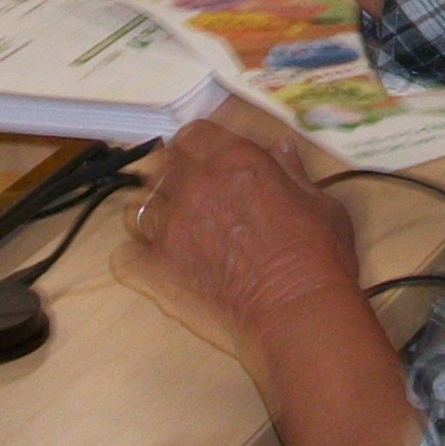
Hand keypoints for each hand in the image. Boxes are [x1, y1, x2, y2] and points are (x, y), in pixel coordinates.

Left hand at [116, 113, 360, 375]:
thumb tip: (281, 147)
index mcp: (235, 160)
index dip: (198, 146)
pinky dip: (134, 258)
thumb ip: (293, 171)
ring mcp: (170, 227)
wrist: (297, 311)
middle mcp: (195, 185)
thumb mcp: (320, 203)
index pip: (194, 134)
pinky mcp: (157, 269)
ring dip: (150, 215)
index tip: (204, 161)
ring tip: (168, 232)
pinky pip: (124, 255)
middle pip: (161, 165)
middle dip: (171, 175)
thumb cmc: (318, 255)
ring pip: (136, 207)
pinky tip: (151, 265)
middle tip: (188, 196)